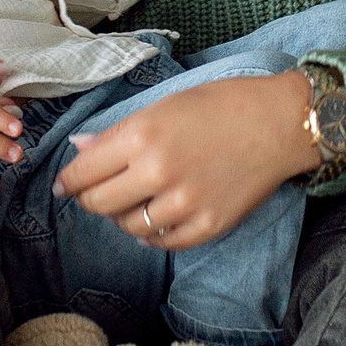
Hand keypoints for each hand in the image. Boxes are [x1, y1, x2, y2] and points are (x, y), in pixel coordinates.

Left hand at [53, 68, 322, 250]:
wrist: (281, 123)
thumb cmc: (222, 104)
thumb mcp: (165, 105)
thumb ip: (119, 132)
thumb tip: (80, 148)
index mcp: (142, 137)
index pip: (84, 173)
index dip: (69, 181)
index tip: (64, 185)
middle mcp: (158, 173)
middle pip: (99, 204)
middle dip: (90, 200)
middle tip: (93, 194)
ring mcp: (184, 203)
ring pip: (129, 226)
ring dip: (123, 216)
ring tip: (132, 202)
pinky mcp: (208, 225)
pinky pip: (164, 241)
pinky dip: (152, 233)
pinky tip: (155, 219)